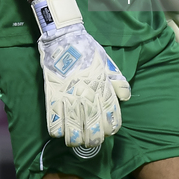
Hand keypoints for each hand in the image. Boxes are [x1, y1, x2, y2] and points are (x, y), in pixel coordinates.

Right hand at [33, 0, 130, 146]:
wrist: (64, 37)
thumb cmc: (88, 50)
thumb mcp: (108, 63)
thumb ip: (119, 82)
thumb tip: (126, 98)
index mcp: (103, 89)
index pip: (111, 119)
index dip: (110, 129)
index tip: (107, 131)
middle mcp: (87, 96)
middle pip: (93, 129)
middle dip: (93, 139)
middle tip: (91, 141)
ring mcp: (69, 97)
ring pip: (73, 130)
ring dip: (75, 140)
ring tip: (75, 140)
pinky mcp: (52, 95)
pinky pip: (53, 121)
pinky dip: (56, 131)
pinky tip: (59, 131)